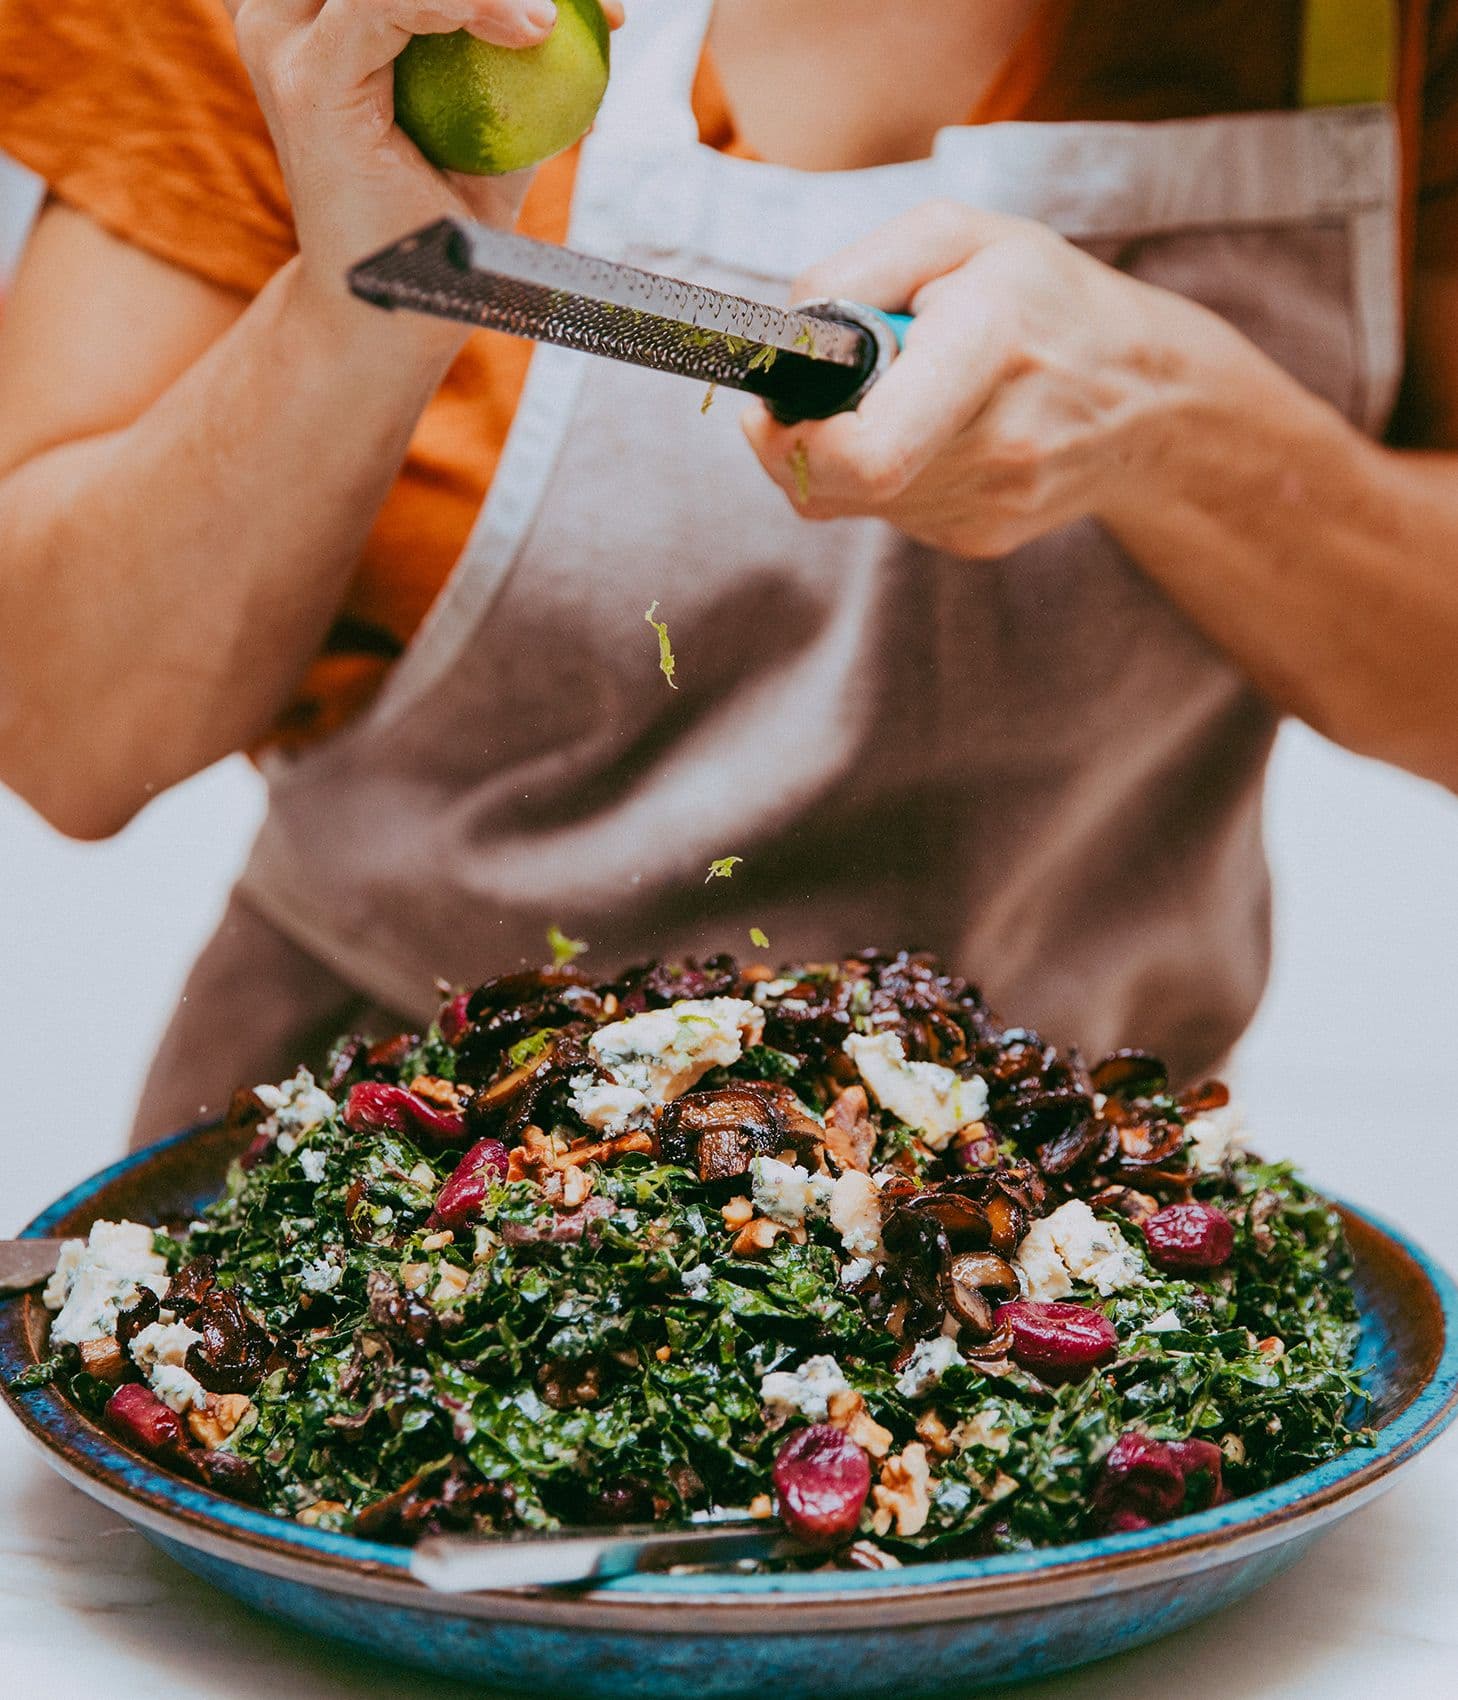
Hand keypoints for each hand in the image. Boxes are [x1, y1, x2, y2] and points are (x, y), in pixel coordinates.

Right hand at [226, 1, 624, 320]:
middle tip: (596, 6)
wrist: (391, 320)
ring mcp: (290, 42)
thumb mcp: (494, 135)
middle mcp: (292, 14)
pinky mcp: (309, 83)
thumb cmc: (442, 233)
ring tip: (556, 20)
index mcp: (324, 13)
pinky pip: (385, 0)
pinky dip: (465, 1)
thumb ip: (514, 62)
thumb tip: (598, 18)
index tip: (610, 11)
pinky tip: (532, 32)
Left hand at [743, 200, 1238, 557]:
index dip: (789, 441)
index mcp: (989, 345)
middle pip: (837, 480)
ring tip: (908, 397)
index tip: (771, 404)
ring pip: (853, 500)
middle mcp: (996, 442)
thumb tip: (784, 336)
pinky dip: (888, 472)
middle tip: (830, 385)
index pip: (865, 449)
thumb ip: (855, 270)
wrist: (1154, 400)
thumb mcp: (961, 237)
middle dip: (806, 432)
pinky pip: (890, 512)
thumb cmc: (1048, 301)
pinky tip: (939, 433)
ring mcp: (991, 503)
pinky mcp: (981, 538)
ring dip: (849, 450)